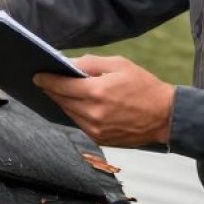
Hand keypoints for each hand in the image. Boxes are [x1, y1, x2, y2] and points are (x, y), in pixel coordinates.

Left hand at [34, 55, 174, 146]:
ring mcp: (97, 130)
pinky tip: (73, 104)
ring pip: (69, 113)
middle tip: (42, 80)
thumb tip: (66, 63)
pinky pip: (80, 124)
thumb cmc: (144, 86)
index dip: (46, 80)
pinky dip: (74, 113)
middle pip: (61, 100)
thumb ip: (89, 63)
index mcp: (97, 93)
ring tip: (56, 91)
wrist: (168, 117)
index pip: (60, 86)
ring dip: (61, 102)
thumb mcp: (117, 64)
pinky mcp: (102, 140)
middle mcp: (94, 114)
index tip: (36, 75)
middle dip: (51, 90)